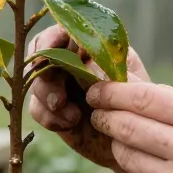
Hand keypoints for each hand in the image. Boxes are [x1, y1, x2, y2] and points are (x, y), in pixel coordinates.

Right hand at [26, 24, 149, 168]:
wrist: (131, 142)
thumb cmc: (136, 107)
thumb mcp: (129, 85)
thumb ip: (108, 70)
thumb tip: (83, 61)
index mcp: (93, 46)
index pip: (64, 30)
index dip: (51, 39)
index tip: (48, 52)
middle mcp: (72, 61)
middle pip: (42, 56)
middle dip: (46, 78)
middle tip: (59, 100)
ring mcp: (60, 83)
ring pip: (36, 81)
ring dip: (48, 99)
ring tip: (72, 117)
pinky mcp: (51, 108)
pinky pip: (35, 107)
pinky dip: (49, 117)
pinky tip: (69, 125)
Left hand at [86, 81, 172, 172]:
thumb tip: (130, 86)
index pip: (143, 98)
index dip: (111, 91)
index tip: (96, 89)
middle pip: (126, 125)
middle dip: (105, 116)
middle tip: (98, 112)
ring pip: (125, 155)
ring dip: (119, 145)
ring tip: (129, 141)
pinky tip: (151, 169)